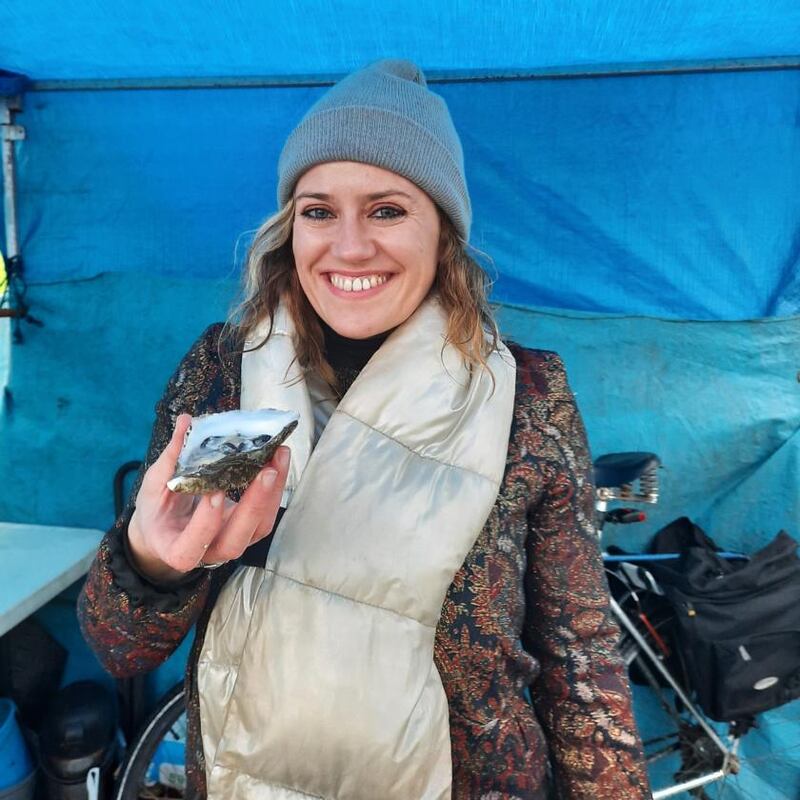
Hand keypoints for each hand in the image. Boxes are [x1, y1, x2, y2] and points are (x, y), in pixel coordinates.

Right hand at [127, 413, 289, 581]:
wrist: (167, 527)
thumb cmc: (158, 510)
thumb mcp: (154, 485)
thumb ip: (171, 457)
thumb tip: (186, 421)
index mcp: (175, 549)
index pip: (190, 548)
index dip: (205, 523)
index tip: (213, 492)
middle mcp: (208, 553)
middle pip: (235, 541)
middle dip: (254, 506)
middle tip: (266, 470)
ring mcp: (232, 542)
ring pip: (258, 528)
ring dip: (272, 493)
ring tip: (278, 457)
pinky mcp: (247, 530)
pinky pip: (266, 516)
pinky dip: (274, 489)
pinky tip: (277, 461)